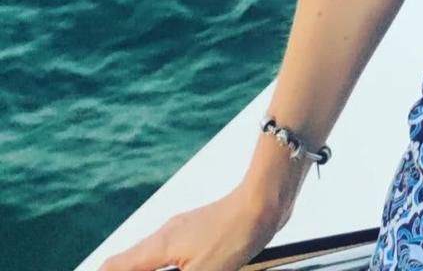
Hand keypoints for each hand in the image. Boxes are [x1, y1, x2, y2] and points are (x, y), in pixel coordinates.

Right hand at [96, 184, 281, 270]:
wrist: (265, 202)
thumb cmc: (235, 234)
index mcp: (159, 245)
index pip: (114, 266)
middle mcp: (166, 235)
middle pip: (130, 263)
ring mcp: (183, 231)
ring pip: (152, 258)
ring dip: (145, 270)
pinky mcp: (200, 232)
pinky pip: (171, 255)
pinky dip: (165, 268)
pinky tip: (180, 270)